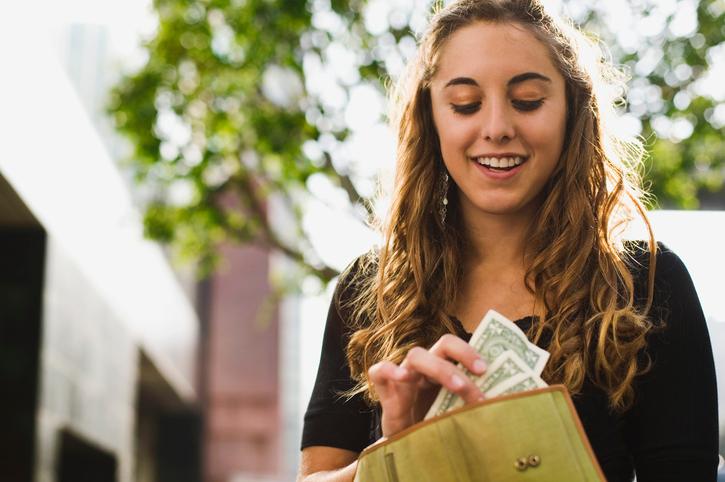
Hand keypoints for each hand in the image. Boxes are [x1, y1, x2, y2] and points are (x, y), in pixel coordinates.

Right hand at [367, 334, 486, 436]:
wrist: (408, 448)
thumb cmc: (435, 427)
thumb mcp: (458, 413)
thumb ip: (472, 404)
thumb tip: (504, 405)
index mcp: (443, 369)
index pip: (456, 347)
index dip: (470, 351)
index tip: (486, 370)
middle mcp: (425, 368)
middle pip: (442, 345)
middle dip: (463, 356)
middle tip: (481, 374)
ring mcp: (404, 376)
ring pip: (416, 355)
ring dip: (440, 368)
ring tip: (457, 386)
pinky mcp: (386, 390)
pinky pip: (379, 371)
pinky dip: (389, 369)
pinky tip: (402, 377)